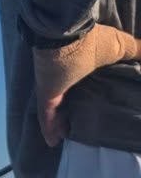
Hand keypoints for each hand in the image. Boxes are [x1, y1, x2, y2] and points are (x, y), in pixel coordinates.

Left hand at [34, 24, 140, 145]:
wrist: (64, 34)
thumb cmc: (93, 40)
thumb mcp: (121, 47)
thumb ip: (137, 52)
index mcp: (84, 66)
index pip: (87, 84)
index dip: (92, 94)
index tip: (103, 107)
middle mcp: (67, 79)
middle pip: (71, 100)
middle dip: (75, 112)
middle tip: (85, 128)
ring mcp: (54, 87)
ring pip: (57, 110)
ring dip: (62, 123)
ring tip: (71, 137)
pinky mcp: (46, 95)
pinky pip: (46, 116)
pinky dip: (49, 129)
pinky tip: (53, 142)